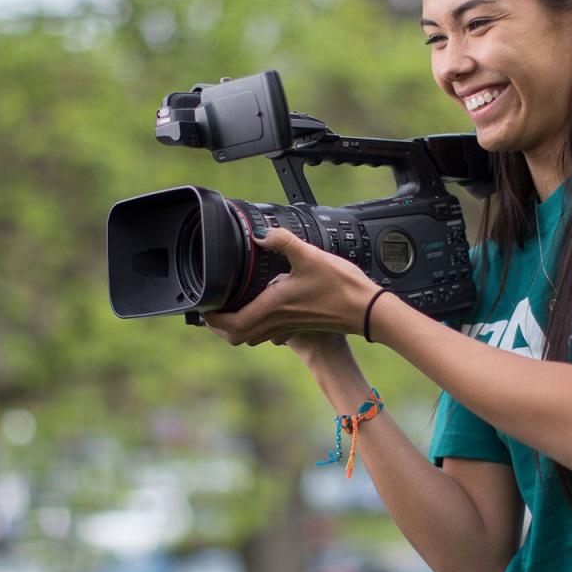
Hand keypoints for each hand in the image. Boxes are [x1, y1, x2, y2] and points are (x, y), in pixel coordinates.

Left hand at [204, 228, 377, 346]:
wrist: (367, 310)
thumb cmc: (341, 287)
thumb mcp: (310, 255)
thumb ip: (283, 241)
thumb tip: (262, 233)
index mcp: (274, 306)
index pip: (233, 324)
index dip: (213, 320)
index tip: (204, 309)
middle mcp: (278, 320)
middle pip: (238, 337)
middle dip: (220, 327)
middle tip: (212, 310)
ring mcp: (289, 326)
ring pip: (253, 337)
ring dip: (237, 328)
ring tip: (230, 309)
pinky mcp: (300, 325)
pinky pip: (269, 333)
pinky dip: (257, 326)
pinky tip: (262, 307)